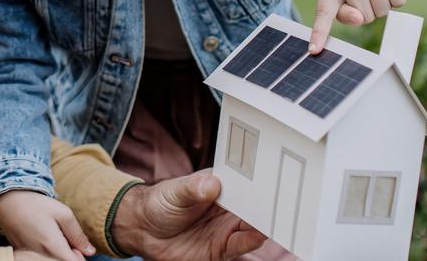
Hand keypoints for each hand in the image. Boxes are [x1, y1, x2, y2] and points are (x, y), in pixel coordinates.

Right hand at [0, 190, 94, 260]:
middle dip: (69, 254)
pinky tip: (40, 235)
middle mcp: (40, 257)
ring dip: (57, 252)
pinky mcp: (23, 254)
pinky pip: (40, 257)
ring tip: (51, 233)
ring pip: (52, 260)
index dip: (80, 255)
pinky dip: (45, 250)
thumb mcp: (63, 213)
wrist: (7, 201)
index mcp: (53, 247)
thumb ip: (78, 235)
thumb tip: (90, 251)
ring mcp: (30, 257)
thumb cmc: (36, 205)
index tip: (75, 242)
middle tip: (63, 235)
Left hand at [109, 170, 265, 260]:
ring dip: (265, 221)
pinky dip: (253, 240)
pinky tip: (260, 234)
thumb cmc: (159, 203)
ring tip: (277, 216)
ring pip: (253, 225)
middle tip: (284, 199)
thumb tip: (211, 183)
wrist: (142, 231)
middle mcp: (228, 207)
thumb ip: (192, 188)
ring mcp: (226, 228)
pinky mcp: (221, 248)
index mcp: (220, 186)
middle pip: (254, 204)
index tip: (274, 177)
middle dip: (269, 202)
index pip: (245, 182)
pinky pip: (242, 245)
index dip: (260, 180)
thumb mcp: (174, 191)